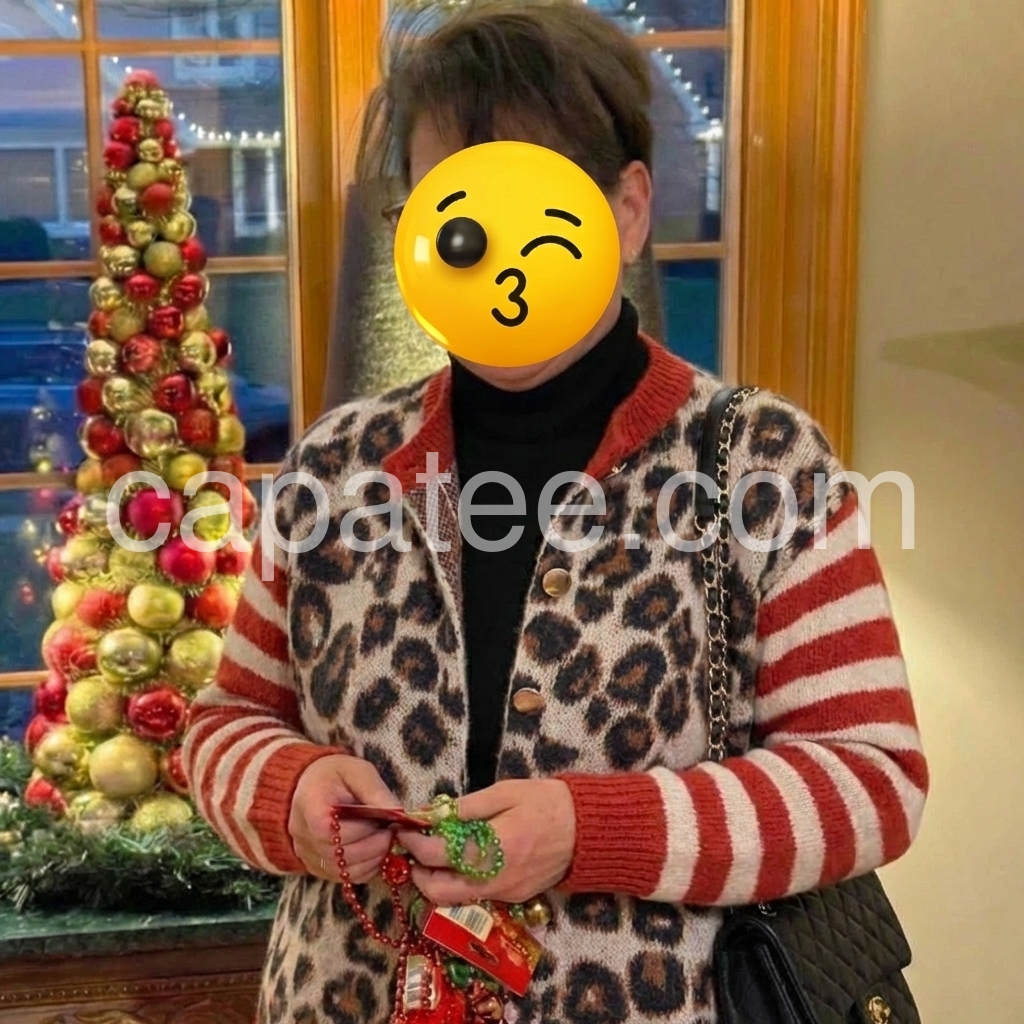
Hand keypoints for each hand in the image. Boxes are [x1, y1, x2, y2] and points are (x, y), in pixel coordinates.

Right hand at [289, 754, 399, 883]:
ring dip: (373, 859)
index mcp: (310, 808)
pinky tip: (375, 851)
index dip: (364, 829)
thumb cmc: (336, 775)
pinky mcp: (316, 868)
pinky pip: (345, 878)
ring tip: (385, 839)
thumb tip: (399, 814)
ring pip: (345, 871)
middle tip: (392, 831)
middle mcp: (303, 837)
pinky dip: (366, 868)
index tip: (384, 819)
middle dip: (374, 845)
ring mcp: (308, 856)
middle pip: (341, 855)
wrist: (311, 785)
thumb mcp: (358, 772)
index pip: (333, 831)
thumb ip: (376, 792)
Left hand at [398, 779, 575, 905]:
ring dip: (435, 882)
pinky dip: (459, 883)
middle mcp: (494, 879)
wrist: (588, 831)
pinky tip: (459, 861)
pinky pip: (476, 896)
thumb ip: (468, 806)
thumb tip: (432, 814)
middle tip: (413, 849)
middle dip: (418, 872)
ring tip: (432, 856)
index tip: (405, 828)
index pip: (437, 855)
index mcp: (492, 848)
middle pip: (439, 891)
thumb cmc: (547, 803)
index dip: (415, 842)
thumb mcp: (506, 792)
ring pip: (455, 899)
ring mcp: (504, 893)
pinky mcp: (514, 897)